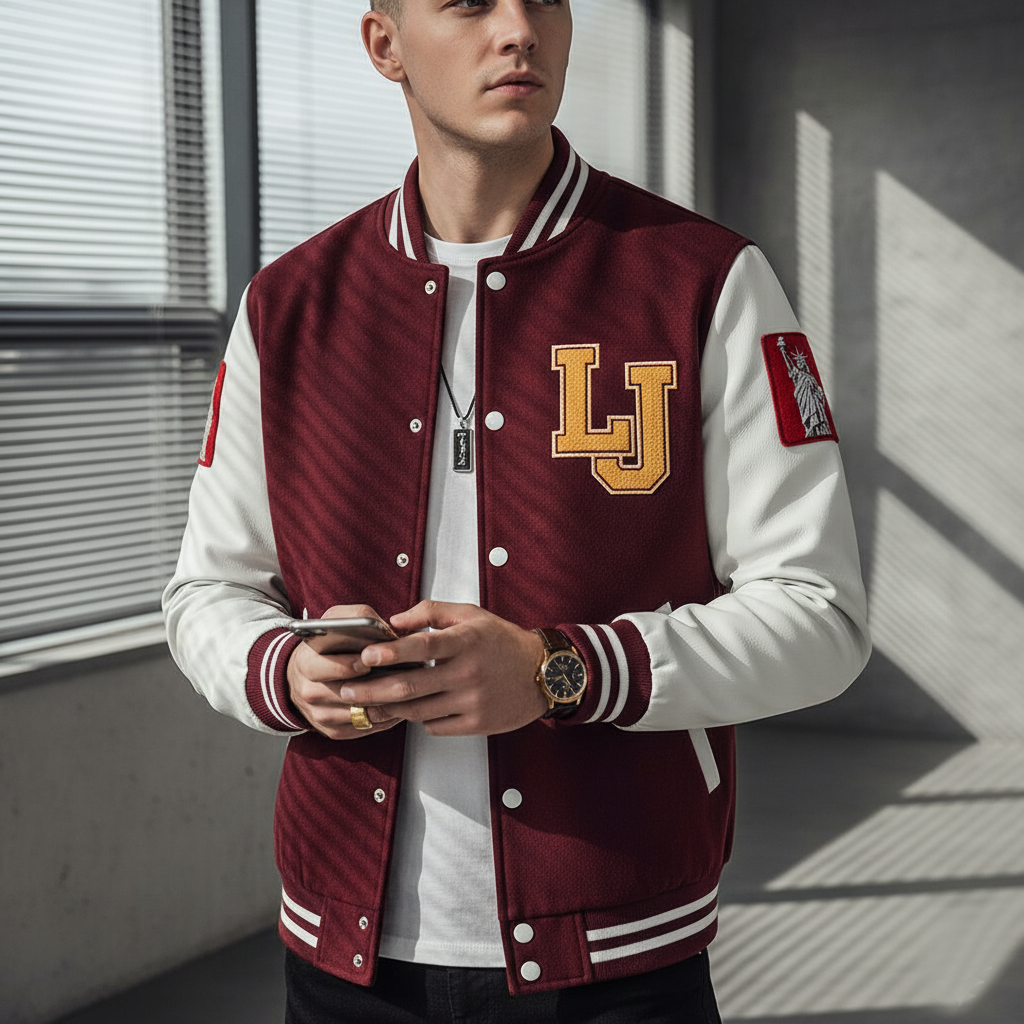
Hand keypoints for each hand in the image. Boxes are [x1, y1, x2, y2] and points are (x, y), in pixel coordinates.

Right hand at [286, 604, 402, 739]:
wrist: (301, 676)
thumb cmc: (325, 646)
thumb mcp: (333, 621)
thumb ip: (357, 617)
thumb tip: (385, 627)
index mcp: (306, 663)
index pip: (323, 668)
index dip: (348, 665)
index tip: (369, 661)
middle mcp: (310, 693)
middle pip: (348, 695)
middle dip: (379, 685)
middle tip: (403, 675)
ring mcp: (322, 716)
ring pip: (363, 714)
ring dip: (390, 701)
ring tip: (410, 687)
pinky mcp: (334, 732)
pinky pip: (368, 727)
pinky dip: (388, 716)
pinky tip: (401, 701)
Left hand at [338, 600, 547, 736]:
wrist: (544, 673)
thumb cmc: (501, 640)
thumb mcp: (470, 614)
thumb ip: (430, 612)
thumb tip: (393, 623)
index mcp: (466, 641)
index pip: (422, 646)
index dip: (391, 652)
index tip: (365, 656)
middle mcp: (468, 672)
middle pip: (410, 685)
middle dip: (372, 690)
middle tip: (347, 691)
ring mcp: (472, 701)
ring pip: (417, 710)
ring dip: (388, 709)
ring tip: (367, 704)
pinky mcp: (477, 724)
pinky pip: (435, 726)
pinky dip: (419, 719)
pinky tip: (411, 710)